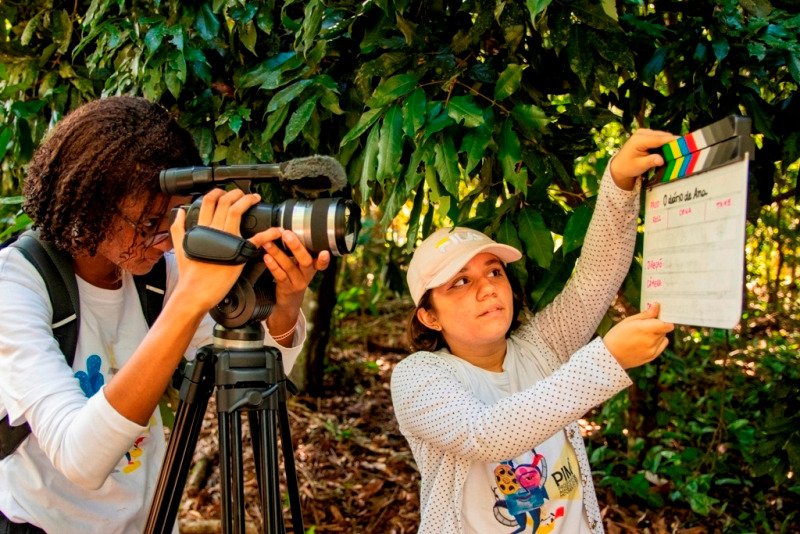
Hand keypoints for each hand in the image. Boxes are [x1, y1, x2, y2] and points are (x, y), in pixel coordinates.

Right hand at [171, 188, 269, 311]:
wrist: (196, 290)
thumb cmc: (189, 272)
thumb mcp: (180, 246)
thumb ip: (178, 228)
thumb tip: (179, 213)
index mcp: (201, 228)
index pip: (208, 202)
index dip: (217, 193)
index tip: (223, 192)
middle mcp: (214, 230)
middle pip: (225, 202)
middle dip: (236, 193)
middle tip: (242, 193)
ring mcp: (227, 239)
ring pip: (237, 211)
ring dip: (248, 201)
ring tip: (255, 198)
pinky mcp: (239, 252)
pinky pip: (256, 239)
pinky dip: (268, 233)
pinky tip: (276, 230)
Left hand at [261, 230, 330, 340]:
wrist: (289, 302)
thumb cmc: (294, 277)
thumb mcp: (301, 266)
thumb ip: (299, 252)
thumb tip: (286, 229)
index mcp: (313, 267)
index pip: (322, 263)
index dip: (324, 259)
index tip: (325, 253)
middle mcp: (307, 275)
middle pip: (305, 261)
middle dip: (296, 247)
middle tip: (287, 234)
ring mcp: (297, 283)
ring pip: (289, 266)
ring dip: (277, 253)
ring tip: (268, 242)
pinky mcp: (286, 288)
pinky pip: (279, 275)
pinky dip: (273, 265)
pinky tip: (266, 257)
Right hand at [602, 303, 673, 368]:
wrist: (610, 355)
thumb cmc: (617, 335)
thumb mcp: (629, 321)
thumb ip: (646, 314)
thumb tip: (657, 305)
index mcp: (645, 329)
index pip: (667, 324)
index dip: (665, 320)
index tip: (658, 317)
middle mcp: (651, 340)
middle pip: (664, 330)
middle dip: (658, 326)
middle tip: (645, 325)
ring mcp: (652, 350)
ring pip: (663, 337)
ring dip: (657, 334)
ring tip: (643, 335)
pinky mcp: (652, 357)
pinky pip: (662, 346)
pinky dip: (658, 342)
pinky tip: (646, 342)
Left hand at [610, 129, 678, 189]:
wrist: (619, 166)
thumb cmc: (628, 167)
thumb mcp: (639, 166)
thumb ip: (650, 162)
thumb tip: (661, 159)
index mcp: (639, 140)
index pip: (659, 139)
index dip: (673, 141)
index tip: (685, 143)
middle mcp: (642, 133)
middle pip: (662, 135)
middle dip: (672, 142)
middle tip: (684, 150)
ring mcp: (644, 132)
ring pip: (662, 136)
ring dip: (669, 143)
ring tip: (678, 151)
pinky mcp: (647, 134)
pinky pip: (659, 137)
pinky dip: (664, 143)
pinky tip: (669, 150)